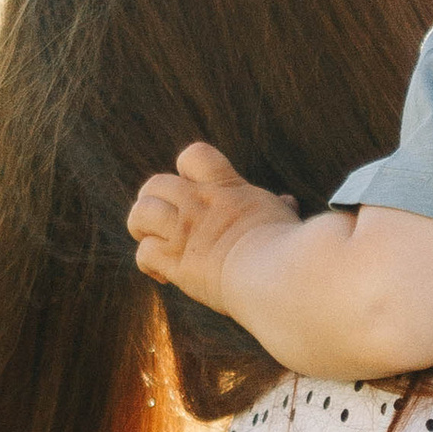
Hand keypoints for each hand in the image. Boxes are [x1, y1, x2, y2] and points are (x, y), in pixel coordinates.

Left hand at [128, 142, 299, 325]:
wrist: (282, 273)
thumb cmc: (292, 248)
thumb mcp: (282, 216)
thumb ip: (277, 206)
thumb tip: (288, 202)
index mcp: (227, 188)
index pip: (193, 155)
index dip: (185, 170)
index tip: (193, 190)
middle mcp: (200, 205)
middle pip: (156, 183)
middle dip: (153, 200)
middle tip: (164, 221)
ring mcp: (186, 233)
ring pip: (141, 213)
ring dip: (141, 227)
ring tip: (153, 241)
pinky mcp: (178, 263)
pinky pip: (144, 253)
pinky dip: (148, 264)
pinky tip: (164, 275)